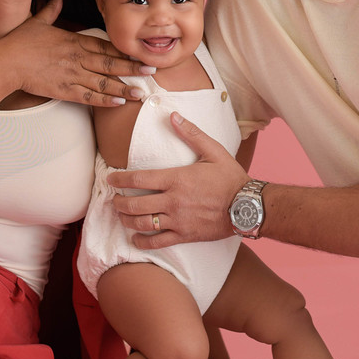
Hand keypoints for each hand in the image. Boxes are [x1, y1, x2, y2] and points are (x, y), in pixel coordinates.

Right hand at [0, 0, 151, 106]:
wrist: (5, 62)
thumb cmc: (19, 41)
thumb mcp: (38, 21)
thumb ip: (52, 8)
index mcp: (74, 41)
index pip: (105, 46)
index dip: (124, 50)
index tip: (140, 51)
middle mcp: (77, 58)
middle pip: (110, 64)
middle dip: (133, 67)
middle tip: (152, 69)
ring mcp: (71, 75)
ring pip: (103, 83)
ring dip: (124, 88)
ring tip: (140, 92)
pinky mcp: (63, 90)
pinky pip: (88, 96)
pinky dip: (104, 100)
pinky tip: (118, 103)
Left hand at [108, 112, 249, 247]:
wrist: (248, 206)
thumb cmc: (230, 178)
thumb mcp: (213, 151)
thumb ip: (191, 133)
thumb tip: (173, 116)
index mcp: (176, 178)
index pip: (139, 178)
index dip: (120, 179)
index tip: (110, 180)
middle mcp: (173, 201)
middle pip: (135, 204)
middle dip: (119, 203)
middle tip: (113, 200)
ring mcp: (177, 220)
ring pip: (142, 223)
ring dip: (127, 220)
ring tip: (121, 216)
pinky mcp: (184, 235)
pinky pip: (157, 242)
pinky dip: (142, 242)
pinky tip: (135, 238)